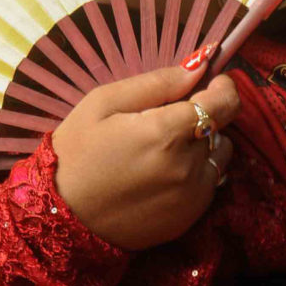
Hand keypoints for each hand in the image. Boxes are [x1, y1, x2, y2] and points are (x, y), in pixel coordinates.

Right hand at [50, 64, 238, 249]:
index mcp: (166, 133)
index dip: (223, 88)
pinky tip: (161, 176)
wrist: (61, 217)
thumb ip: (157, 83)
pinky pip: (209, 185)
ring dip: (203, 146)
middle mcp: (187, 167)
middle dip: (202, 117)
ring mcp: (192, 198)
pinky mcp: (189, 219)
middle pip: (220, 128)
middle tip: (167, 120)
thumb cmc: (75, 152)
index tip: (212, 82)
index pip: (224, 103)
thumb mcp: (103, 103)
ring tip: (164, 150)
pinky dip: (196, 174)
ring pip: (219, 157)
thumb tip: (199, 66)